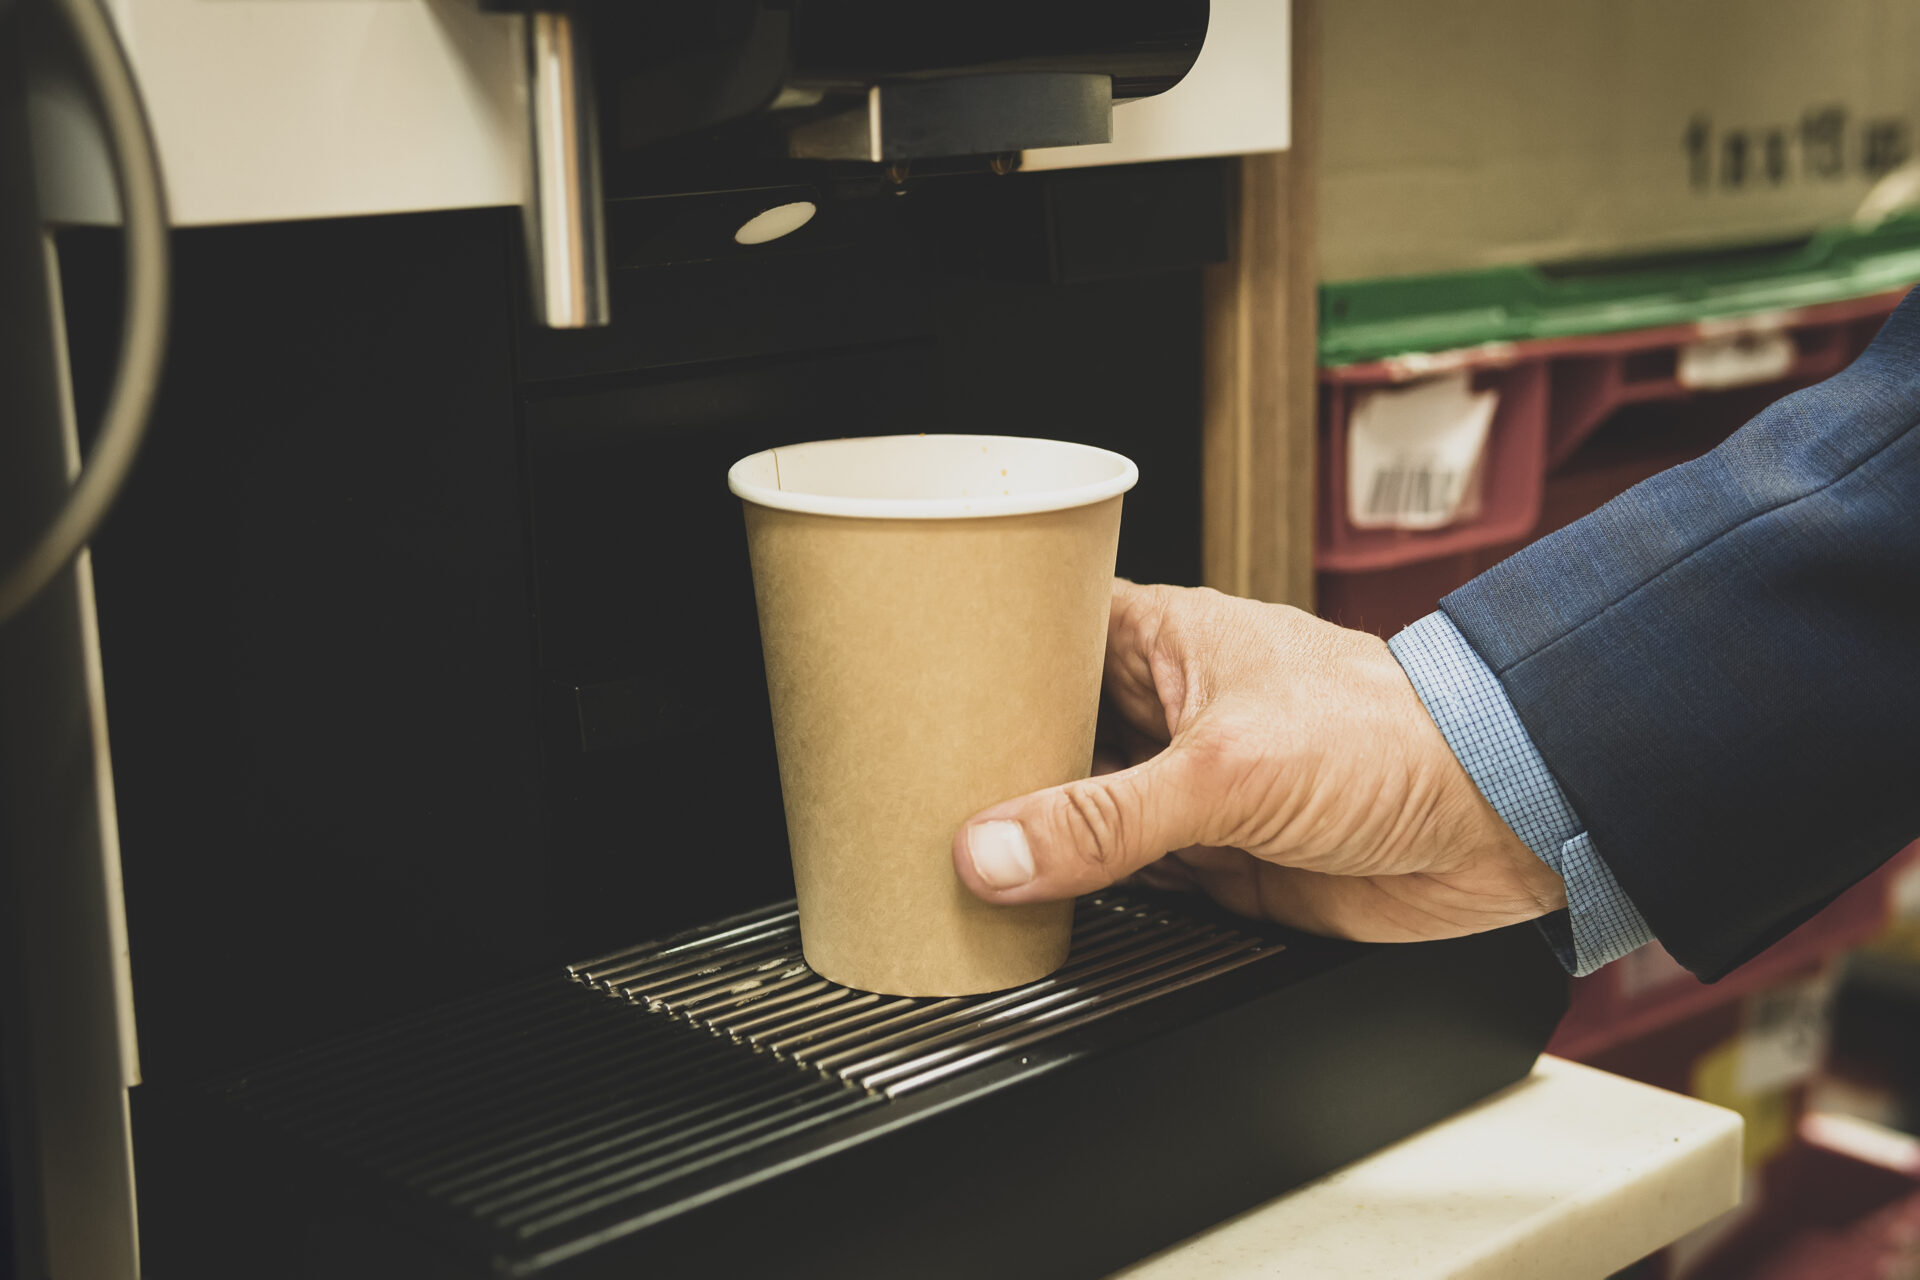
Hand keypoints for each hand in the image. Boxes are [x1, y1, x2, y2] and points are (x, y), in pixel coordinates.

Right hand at [951, 581, 1566, 941]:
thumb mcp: (1226, 770)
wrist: (1497, 824)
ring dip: (1036, 834)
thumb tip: (994, 850)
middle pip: (1051, 730)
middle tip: (911, 788)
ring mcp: (1191, 786)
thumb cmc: (1393, 738)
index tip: (908, 687)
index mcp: (1166, 640)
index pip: (1044, 633)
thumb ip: (1103, 820)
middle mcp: (1171, 708)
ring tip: (948, 848)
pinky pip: (1124, 876)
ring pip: (1082, 809)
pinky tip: (1031, 902)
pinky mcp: (1216, 859)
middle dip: (993, 761)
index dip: (979, 655)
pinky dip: (1082, 892)